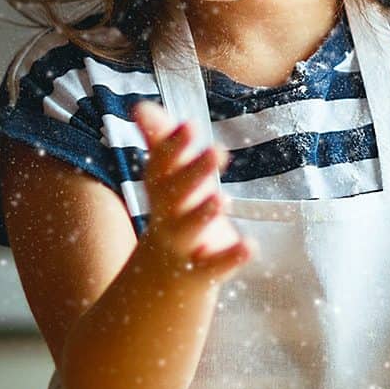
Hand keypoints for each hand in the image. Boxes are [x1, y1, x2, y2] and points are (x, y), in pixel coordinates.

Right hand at [129, 101, 252, 281]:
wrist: (159, 282)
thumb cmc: (172, 216)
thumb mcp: (166, 183)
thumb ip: (161, 144)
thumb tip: (139, 106)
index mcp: (162, 191)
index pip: (162, 166)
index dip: (173, 147)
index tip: (189, 125)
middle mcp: (168, 215)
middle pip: (176, 193)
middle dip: (194, 171)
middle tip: (218, 150)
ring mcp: (183, 245)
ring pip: (189, 228)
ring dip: (203, 213)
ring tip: (222, 198)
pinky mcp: (202, 271)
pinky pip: (214, 265)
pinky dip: (231, 256)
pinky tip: (250, 245)